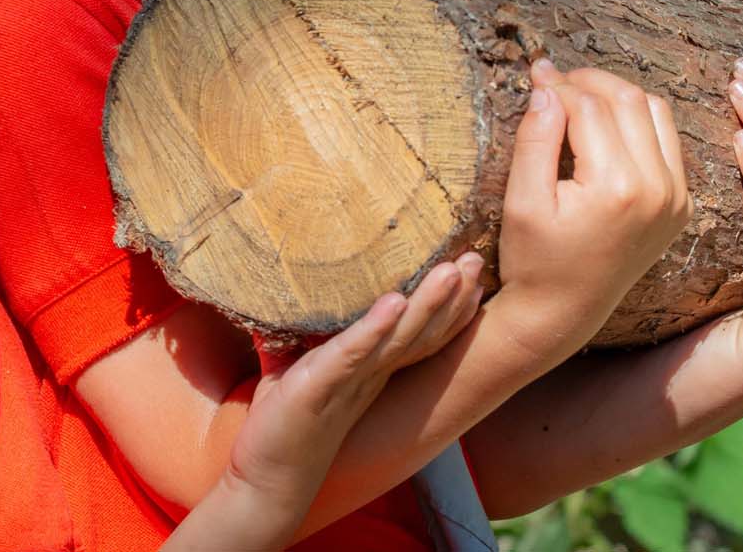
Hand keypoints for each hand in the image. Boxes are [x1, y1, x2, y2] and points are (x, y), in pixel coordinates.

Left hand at [175, 256, 484, 550]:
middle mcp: (371, 376)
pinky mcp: (321, 387)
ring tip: (452, 272)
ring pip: (401, 340)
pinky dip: (376, 328)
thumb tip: (279, 298)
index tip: (470, 273)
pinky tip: (395, 303)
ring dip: (428, 305)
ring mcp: (350, 382)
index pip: (419, 335)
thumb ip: (297, 339)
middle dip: (453, 298)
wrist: (266, 482)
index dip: (448, 306)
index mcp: (371, 371)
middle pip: (423, 333)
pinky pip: (355, 354)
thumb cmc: (282, 425)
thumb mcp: (294, 371)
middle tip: (477, 260)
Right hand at [495, 60, 692, 356]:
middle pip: (627, 99)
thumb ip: (535, 138)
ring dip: (616, 94)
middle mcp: (658, 189)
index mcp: (617, 188)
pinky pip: (667, 139)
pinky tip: (605, 126)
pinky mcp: (681, 203)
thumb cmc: (534, 259)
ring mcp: (676, 197)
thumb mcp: (521, 199)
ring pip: (654, 110)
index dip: (557, 85)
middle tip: (554, 82)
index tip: (533, 75)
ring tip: (577, 99)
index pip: (588, 107)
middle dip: (587, 81)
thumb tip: (546, 81)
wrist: (565, 311)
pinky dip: (638, 120)